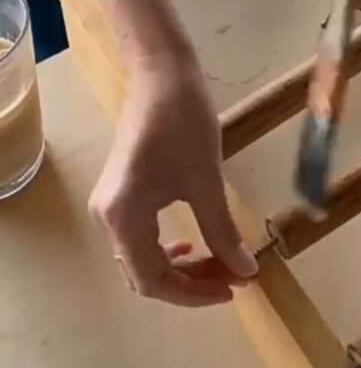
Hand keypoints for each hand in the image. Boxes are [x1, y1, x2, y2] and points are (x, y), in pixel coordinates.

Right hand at [88, 49, 257, 306]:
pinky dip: (169, 245)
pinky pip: (142, 236)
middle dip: (191, 281)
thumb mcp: (207, 181)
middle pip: (144, 273)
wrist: (162, 73)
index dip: (194, 294)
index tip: (234, 288)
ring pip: (144, 256)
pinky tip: (194, 241)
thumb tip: (246, 272)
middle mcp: (107, 218)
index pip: (153, 280)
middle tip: (234, 275)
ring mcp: (110, 204)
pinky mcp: (120, 192)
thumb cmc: (184, 122)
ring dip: (183, 266)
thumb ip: (223, 232)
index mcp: (123, 218)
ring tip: (221, 261)